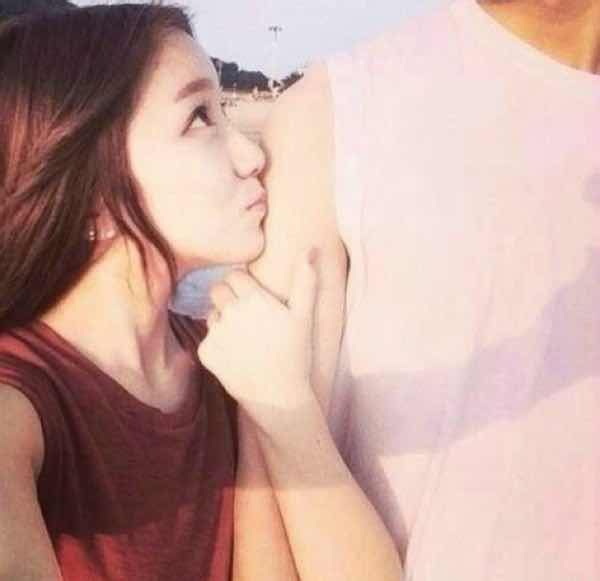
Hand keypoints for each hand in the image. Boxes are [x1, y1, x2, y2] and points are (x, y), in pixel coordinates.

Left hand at [197, 249, 318, 416]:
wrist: (278, 395)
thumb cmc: (295, 353)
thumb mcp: (304, 315)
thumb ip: (305, 279)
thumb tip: (310, 248)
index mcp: (253, 298)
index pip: (234, 276)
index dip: (244, 286)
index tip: (255, 301)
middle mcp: (230, 311)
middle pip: (218, 290)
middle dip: (229, 298)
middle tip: (248, 319)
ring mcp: (216, 332)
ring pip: (212, 314)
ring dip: (223, 321)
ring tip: (244, 340)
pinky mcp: (206, 352)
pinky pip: (207, 338)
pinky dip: (218, 345)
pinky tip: (236, 356)